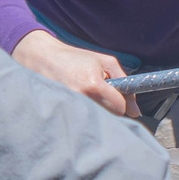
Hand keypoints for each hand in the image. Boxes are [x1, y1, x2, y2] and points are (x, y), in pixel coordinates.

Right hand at [13, 28, 140, 118]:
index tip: (116, 96)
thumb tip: (136, 111)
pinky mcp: (60, 113)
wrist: (42, 58)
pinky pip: (81, 121)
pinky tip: (78, 103)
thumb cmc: (75, 58)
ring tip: (87, 97)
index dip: (121, 103)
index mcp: (93, 85)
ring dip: (97, 112)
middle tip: (101, 96)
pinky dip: (84, 115)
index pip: (119, 109)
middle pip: (109, 118)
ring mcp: (69, 108)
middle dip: (110, 109)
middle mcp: (81, 99)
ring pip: (96, 121)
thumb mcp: (104, 61)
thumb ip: (124, 81)